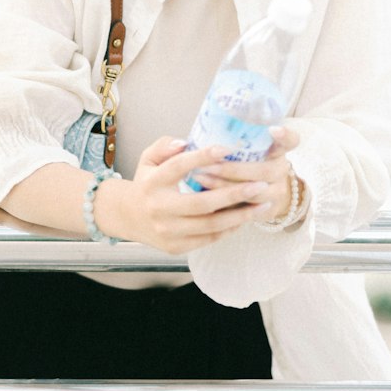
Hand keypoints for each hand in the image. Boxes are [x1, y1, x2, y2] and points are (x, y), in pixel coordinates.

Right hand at [95, 135, 280, 254]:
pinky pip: (209, 238)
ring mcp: (167, 231)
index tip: (228, 149)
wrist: (127, 217)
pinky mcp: (175, 247)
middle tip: (260, 184)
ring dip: (240, 216)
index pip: (179, 166)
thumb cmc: (147, 183)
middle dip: (235, 194)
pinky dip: (229, 229)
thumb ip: (165, 146)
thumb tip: (186, 142)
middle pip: (202, 203)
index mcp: (152, 182)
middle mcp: (159, 208)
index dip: (203, 157)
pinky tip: (245, 218)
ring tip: (263, 204)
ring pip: (210, 226)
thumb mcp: (148, 159)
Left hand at [187, 124, 301, 220]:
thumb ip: (233, 139)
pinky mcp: (268, 210)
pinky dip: (226, 202)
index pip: (290, 140)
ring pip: (255, 192)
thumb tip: (193, 133)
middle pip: (265, 170)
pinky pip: (248, 209)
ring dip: (225, 186)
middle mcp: (281, 170)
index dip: (284, 136)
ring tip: (201, 178)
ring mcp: (277, 191)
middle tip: (207, 164)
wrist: (264, 194)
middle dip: (234, 169)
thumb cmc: (247, 162)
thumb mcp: (247, 149)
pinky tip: (207, 195)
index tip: (272, 129)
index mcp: (278, 150)